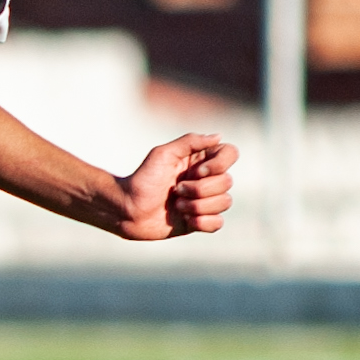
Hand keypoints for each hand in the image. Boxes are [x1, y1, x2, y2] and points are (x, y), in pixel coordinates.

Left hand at [115, 133, 236, 240]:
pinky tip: (185, 219)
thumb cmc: (142, 179)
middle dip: (199, 189)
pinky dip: (202, 222)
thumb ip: (190, 142)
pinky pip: (218, 223)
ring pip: (225, 202)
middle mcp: (207, 179)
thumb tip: (218, 136)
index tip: (196, 171)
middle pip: (227, 182)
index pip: (230, 154)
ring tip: (177, 205)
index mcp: (200, 160)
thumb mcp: (162, 154)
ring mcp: (205, 200)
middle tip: (176, 190)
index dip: (218, 164)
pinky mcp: (201, 220)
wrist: (128, 210)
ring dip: (197, 206)